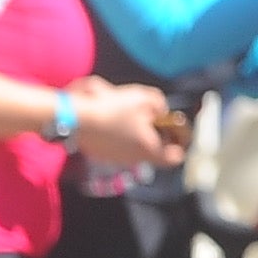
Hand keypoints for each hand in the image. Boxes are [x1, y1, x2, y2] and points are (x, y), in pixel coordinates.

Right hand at [69, 81, 184, 171]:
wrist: (77, 119)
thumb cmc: (113, 109)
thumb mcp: (145, 97)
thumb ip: (159, 104)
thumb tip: (160, 111)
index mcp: (149, 148)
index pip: (174, 158)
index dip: (179, 146)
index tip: (176, 135)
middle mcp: (134, 159)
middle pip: (152, 152)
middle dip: (154, 137)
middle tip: (148, 120)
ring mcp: (115, 159)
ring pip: (134, 150)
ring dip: (134, 137)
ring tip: (126, 119)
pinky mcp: (100, 156)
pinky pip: (116, 148)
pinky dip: (118, 138)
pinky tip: (110, 124)